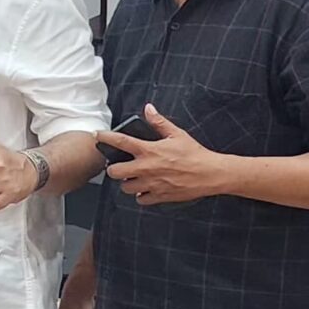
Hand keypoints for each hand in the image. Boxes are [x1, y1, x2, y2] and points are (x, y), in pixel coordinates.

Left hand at [99, 104, 231, 205]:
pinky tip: (146, 189)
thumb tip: (148, 109)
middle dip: (113, 169)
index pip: (120, 142)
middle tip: (119, 166)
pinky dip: (141, 195)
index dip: (105, 138)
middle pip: (114, 172)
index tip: (97, 136)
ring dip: (127, 183)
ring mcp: (151, 184)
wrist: (211, 174)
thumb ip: (159, 122)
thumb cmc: (195, 153)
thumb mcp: (177, 134)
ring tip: (134, 178)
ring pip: (125, 188)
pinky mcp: (159, 196)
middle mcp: (146, 168)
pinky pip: (141, 199)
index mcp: (149, 150)